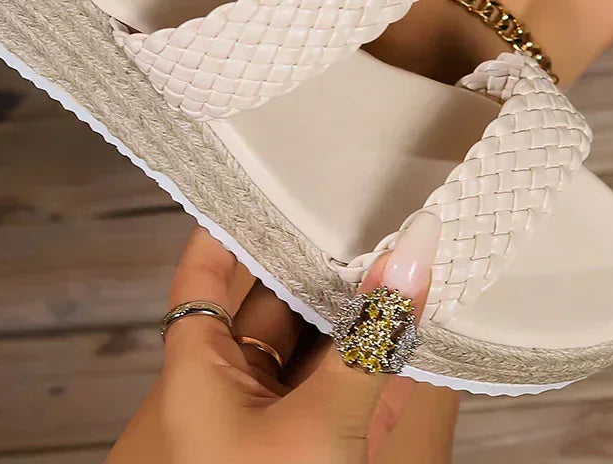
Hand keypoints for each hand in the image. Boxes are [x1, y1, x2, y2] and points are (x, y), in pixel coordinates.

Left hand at [107, 216, 451, 463]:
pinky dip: (360, 364)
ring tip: (395, 255)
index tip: (273, 175)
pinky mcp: (297, 452)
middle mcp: (220, 391)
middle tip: (368, 209)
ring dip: (347, 312)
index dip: (233, 222)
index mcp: (196, 372)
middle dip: (316, 262)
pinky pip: (328, 391)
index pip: (205, 271)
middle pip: (265, 302)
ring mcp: (259, 425)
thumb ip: (374, 340)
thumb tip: (417, 249)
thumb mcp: (324, 428)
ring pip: (304, 347)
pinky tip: (403, 336)